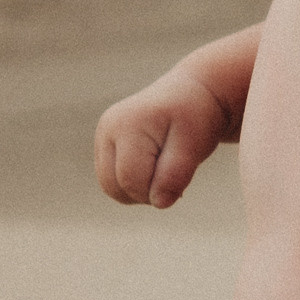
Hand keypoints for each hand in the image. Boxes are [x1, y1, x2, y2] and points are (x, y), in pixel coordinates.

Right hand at [93, 67, 230, 208]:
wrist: (192, 95)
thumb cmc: (196, 118)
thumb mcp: (194, 144)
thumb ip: (176, 174)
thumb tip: (159, 203)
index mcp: (126, 125)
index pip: (131, 179)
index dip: (157, 189)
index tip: (181, 173)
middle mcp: (108, 129)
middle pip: (113, 186)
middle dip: (145, 192)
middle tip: (174, 173)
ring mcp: (103, 136)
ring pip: (110, 186)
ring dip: (139, 190)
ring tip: (165, 169)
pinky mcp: (104, 145)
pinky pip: (112, 180)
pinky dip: (134, 184)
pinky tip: (155, 168)